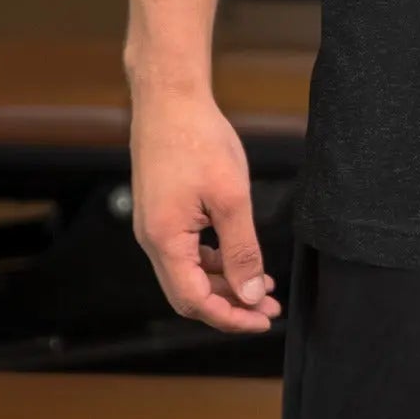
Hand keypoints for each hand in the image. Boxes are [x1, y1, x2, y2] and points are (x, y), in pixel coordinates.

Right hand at [130, 87, 281, 331]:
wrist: (170, 99)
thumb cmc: (198, 140)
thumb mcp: (230, 197)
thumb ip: (241, 250)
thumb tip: (249, 294)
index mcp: (165, 241)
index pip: (195, 301)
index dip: (229, 317)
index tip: (261, 320)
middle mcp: (152, 240)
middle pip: (190, 293)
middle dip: (230, 304)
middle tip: (267, 306)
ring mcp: (154, 226)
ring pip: (189, 272)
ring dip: (224, 282)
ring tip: (262, 284)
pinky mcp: (161, 212)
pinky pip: (186, 251)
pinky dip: (213, 260)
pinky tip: (238, 257)